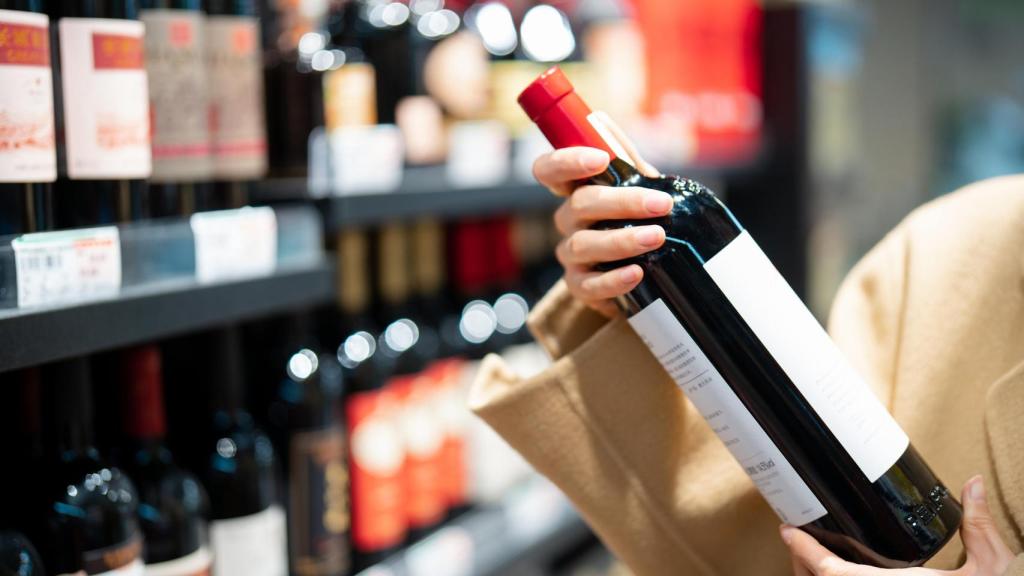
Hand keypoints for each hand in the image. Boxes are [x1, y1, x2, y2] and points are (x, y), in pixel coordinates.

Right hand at [532, 112, 669, 316]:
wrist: (647, 271)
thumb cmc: (636, 220)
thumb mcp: (636, 185)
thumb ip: (623, 157)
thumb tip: (601, 120)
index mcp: (575, 191)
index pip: (549, 170)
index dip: (566, 162)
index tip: (599, 160)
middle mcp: (567, 221)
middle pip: (579, 205)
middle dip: (622, 202)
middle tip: (659, 204)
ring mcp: (571, 255)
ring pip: (584, 244)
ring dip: (622, 240)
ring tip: (656, 237)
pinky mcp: (580, 287)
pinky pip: (589, 285)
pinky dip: (613, 280)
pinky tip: (636, 274)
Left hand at [781, 475, 1014, 575]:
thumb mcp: (988, 569)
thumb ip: (979, 529)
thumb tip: (974, 484)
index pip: (828, 572)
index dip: (802, 550)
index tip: (786, 529)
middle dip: (800, 560)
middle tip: (796, 534)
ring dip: (810, 573)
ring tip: (808, 550)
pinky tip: (830, 567)